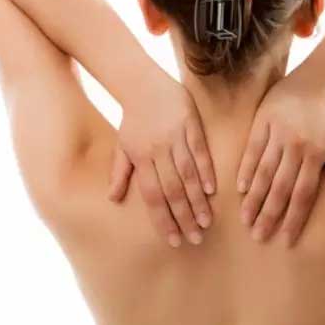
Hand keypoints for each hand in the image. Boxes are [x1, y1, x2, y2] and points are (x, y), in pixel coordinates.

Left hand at [108, 70, 215, 247]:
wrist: (143, 83)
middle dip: (184, 217)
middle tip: (195, 238)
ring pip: (188, 174)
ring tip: (206, 221)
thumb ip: (119, 173)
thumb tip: (113, 199)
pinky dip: (206, 171)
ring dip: (198, 200)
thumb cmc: (132, 119)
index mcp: (140, 158)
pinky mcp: (191, 125)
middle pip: (172, 190)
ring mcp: (176, 138)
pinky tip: (212, 190)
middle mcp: (158, 151)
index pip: (153, 196)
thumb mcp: (122, 146)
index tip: (173, 240)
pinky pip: (200, 152)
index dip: (163, 219)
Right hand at [236, 71, 324, 246]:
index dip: (293, 219)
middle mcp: (297, 147)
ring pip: (263, 172)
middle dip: (269, 214)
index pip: (303, 194)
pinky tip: (240, 190)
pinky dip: (245, 170)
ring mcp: (278, 134)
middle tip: (258, 236)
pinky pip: (252, 150)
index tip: (284, 240)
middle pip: (280, 188)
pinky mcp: (263, 122)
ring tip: (245, 219)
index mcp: (317, 155)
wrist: (315, 81)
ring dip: (254, 198)